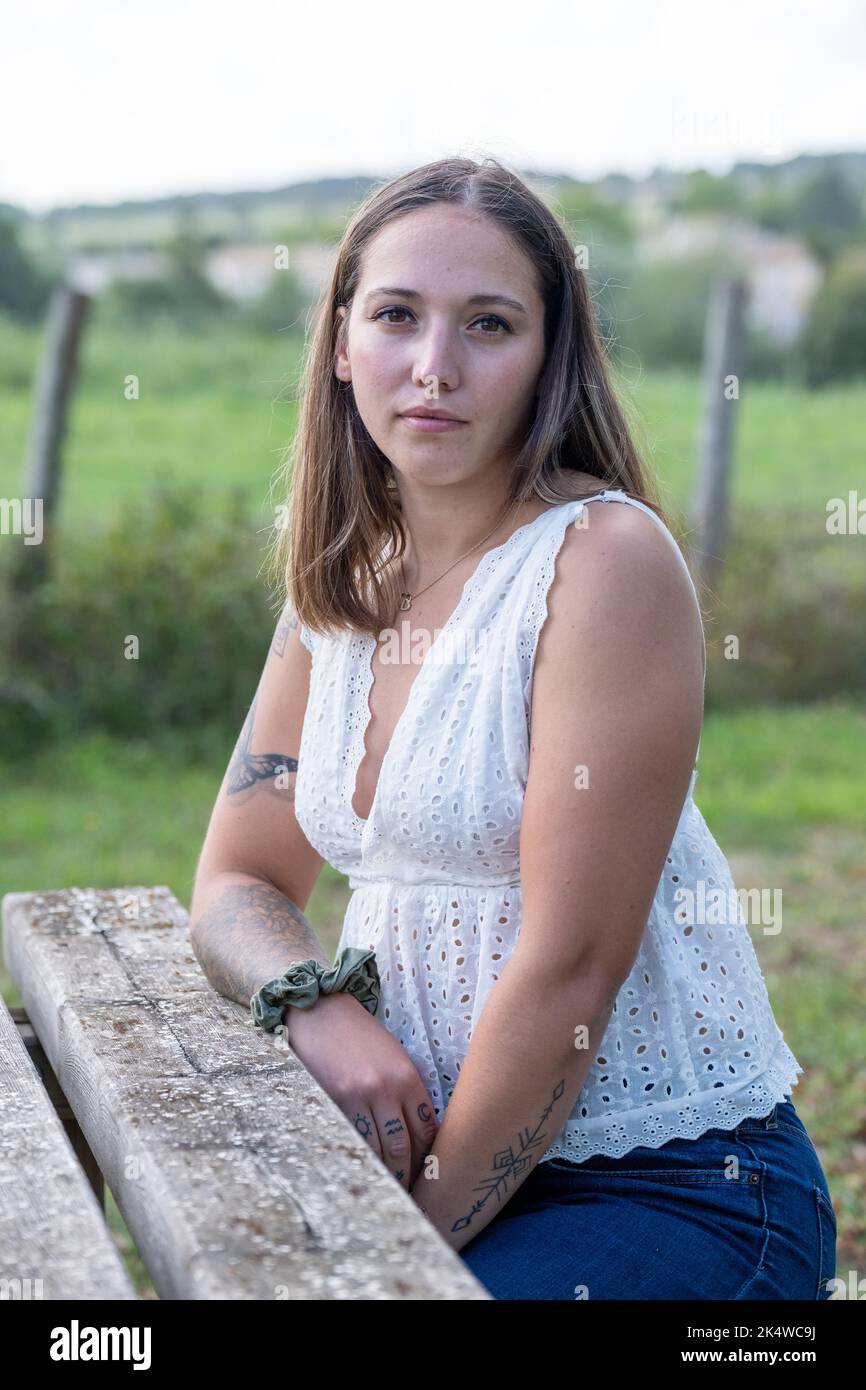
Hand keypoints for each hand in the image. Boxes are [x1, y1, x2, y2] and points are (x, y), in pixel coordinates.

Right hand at [284, 992, 439, 1189]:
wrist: (321, 1010)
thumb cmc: (359, 1035)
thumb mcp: (393, 1057)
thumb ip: (406, 1091)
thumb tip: (417, 1132)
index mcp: (407, 1076)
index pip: (427, 1129)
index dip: (428, 1156)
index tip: (427, 1173)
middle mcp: (387, 1088)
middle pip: (405, 1146)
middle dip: (409, 1173)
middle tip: (410, 1192)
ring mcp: (360, 1096)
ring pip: (380, 1150)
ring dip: (386, 1173)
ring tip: (389, 1190)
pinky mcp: (334, 1101)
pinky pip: (353, 1140)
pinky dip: (361, 1158)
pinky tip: (364, 1170)